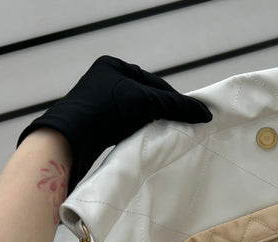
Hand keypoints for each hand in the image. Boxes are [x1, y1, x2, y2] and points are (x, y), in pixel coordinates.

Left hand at [18, 55, 211, 190]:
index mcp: (114, 66)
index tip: (191, 114)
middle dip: (164, 112)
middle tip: (182, 126)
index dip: (174, 99)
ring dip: (152, 123)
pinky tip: (146, 139)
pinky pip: (126, 125)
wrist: (72, 138)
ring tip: (166, 134)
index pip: (154, 83)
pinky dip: (139, 131)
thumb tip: (205, 113)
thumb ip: (177, 107)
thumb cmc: (106, 110)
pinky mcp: (97, 123)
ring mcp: (100, 103)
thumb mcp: (146, 103)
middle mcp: (105, 81)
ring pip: (137, 113)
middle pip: (147, 98)